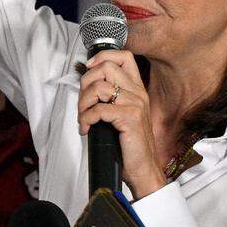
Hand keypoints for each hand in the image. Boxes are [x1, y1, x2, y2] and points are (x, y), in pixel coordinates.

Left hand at [77, 50, 165, 199]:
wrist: (143, 170)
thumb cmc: (130, 146)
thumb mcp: (122, 116)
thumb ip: (112, 99)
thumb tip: (87, 88)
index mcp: (138, 90)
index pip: (124, 57)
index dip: (103, 56)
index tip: (89, 68)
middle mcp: (138, 94)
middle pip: (106, 67)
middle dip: (85, 82)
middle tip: (83, 103)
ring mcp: (135, 105)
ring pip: (99, 87)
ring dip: (83, 103)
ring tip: (83, 118)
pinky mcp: (130, 118)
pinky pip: (98, 110)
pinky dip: (86, 119)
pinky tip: (86, 129)